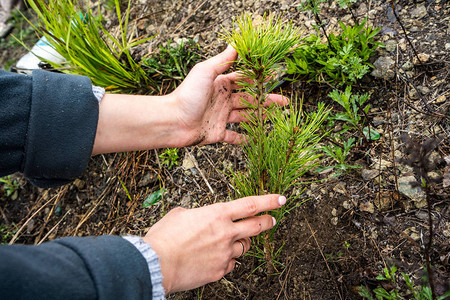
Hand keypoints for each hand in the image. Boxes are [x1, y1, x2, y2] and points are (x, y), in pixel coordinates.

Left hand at [92, 46, 286, 153]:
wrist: (172, 121)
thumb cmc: (188, 95)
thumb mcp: (205, 72)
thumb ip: (222, 60)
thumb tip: (235, 42)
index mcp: (221, 85)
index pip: (244, 80)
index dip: (259, 79)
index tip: (274, 78)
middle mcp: (222, 101)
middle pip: (249, 99)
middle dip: (266, 100)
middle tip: (284, 102)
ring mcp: (220, 117)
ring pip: (245, 117)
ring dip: (259, 117)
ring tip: (274, 118)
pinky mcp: (217, 133)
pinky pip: (233, 137)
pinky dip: (243, 139)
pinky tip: (254, 139)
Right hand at [143, 194, 286, 293]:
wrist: (156, 262)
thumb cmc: (165, 237)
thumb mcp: (179, 215)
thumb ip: (196, 214)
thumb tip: (196, 218)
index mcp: (217, 214)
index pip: (250, 205)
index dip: (269, 201)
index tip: (280, 199)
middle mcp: (226, 233)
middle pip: (257, 227)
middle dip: (267, 222)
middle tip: (272, 220)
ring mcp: (225, 253)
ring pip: (244, 247)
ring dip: (241, 243)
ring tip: (231, 241)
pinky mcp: (219, 270)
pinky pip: (230, 264)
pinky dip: (227, 260)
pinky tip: (216, 258)